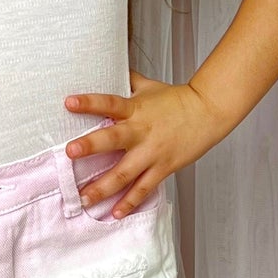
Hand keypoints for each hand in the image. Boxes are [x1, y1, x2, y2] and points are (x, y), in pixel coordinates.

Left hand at [63, 70, 223, 216]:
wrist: (208, 112)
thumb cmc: (178, 99)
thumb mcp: (150, 86)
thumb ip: (128, 80)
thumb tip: (111, 65)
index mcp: (136, 108)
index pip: (109, 102)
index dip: (89, 102)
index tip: (69, 103)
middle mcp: (141, 131)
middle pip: (113, 138)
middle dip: (90, 146)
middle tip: (70, 152)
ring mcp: (152, 152)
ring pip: (125, 172)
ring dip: (103, 186)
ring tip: (85, 198)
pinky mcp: (163, 168)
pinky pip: (144, 188)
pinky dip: (130, 202)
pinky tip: (115, 213)